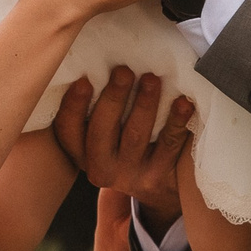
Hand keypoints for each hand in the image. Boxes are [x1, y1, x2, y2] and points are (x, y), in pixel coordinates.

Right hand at [51, 67, 191, 219]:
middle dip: (113, 98)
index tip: (84, 80)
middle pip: (101, 132)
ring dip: (144, 104)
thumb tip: (103, 61)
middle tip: (124, 70)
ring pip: (134, 136)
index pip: (68, 130)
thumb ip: (98, 109)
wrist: (157, 189)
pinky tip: (183, 103)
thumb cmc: (126, 146)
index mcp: (81, 152)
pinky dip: (176, 122)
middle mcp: (100, 167)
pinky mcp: (156, 178)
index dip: (73, 106)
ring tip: (151, 79)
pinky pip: (167, 146)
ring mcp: (128, 175)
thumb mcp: (105, 136)